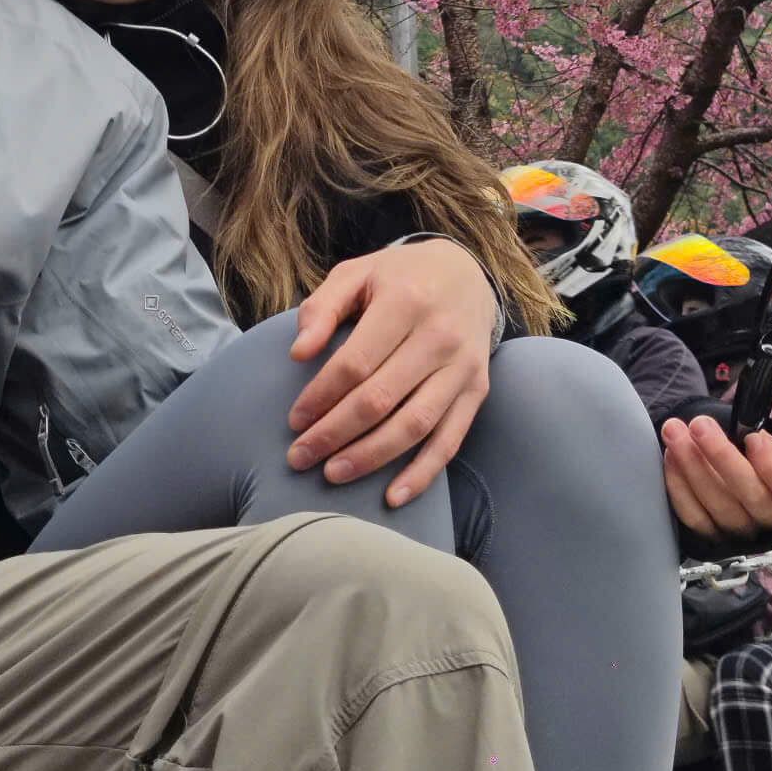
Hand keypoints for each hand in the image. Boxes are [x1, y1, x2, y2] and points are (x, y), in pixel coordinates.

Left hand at [284, 238, 497, 507]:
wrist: (467, 273)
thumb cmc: (399, 278)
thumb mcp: (356, 273)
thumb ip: (322, 308)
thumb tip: (298, 354)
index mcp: (405, 301)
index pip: (356, 363)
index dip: (321, 397)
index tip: (294, 421)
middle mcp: (439, 335)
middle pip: (381, 399)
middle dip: (335, 434)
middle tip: (299, 458)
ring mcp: (462, 366)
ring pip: (414, 425)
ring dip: (371, 457)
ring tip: (333, 474)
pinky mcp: (478, 389)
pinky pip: (450, 440)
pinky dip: (423, 473)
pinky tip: (393, 496)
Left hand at [660, 412, 771, 540]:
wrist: (731, 478)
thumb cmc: (753, 459)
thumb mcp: (769, 448)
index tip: (753, 438)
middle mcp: (768, 520)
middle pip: (750, 495)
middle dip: (721, 455)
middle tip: (699, 425)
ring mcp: (739, 534)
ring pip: (717, 503)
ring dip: (691, 464)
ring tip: (674, 431)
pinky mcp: (710, 537)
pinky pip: (692, 514)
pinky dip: (678, 484)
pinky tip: (670, 457)